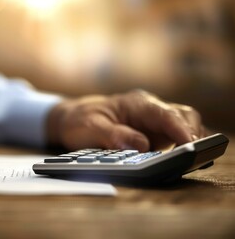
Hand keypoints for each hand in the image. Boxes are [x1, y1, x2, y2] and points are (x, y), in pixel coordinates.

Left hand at [46, 90, 205, 150]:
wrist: (71, 120)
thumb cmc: (79, 121)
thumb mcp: (90, 128)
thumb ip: (114, 135)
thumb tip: (141, 145)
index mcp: (136, 104)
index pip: (165, 114)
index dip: (180, 129)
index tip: (189, 144)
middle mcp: (150, 110)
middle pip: (183, 116)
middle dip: (191, 133)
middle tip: (192, 155)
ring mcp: (154, 123)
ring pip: (184, 126)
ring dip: (190, 142)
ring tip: (190, 160)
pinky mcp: (154, 135)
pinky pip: (175, 139)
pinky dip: (182, 148)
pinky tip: (182, 160)